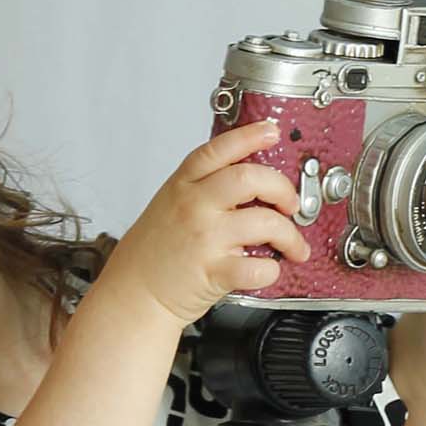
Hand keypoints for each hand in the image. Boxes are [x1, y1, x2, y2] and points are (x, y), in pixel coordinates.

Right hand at [103, 116, 311, 326]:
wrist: (132, 293)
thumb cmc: (153, 253)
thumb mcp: (169, 204)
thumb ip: (202, 187)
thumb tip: (249, 180)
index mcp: (183, 185)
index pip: (220, 149)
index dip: (250, 136)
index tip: (272, 132)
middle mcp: (194, 207)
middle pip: (250, 178)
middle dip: (282, 188)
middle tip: (290, 203)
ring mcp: (204, 238)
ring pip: (264, 222)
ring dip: (289, 235)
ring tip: (293, 245)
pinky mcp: (213, 272)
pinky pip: (257, 268)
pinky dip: (272, 271)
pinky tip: (268, 270)